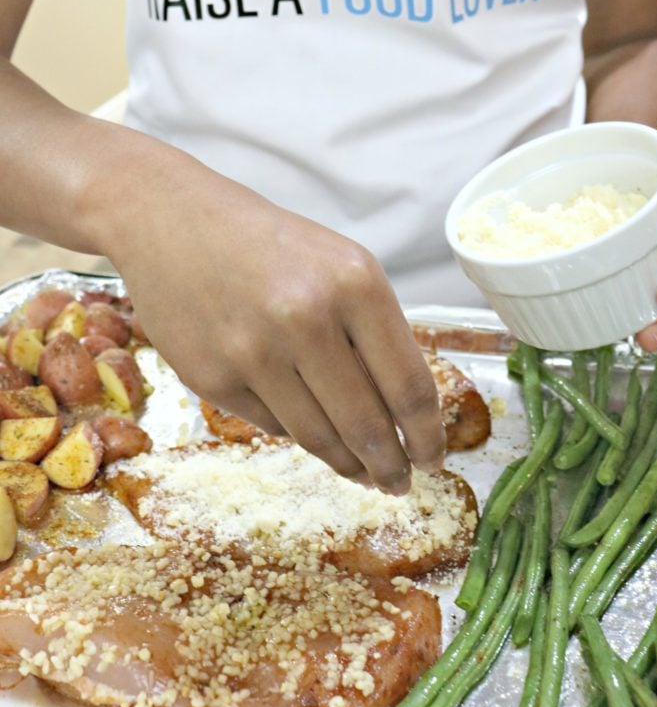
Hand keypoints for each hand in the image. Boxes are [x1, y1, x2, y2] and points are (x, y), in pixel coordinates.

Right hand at [103, 154, 445, 493]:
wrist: (173, 223)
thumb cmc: (270, 244)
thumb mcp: (341, 266)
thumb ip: (375, 333)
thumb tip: (405, 415)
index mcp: (354, 284)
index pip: (408, 385)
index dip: (426, 435)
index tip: (432, 458)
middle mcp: (306, 319)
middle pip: (367, 425)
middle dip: (391, 466)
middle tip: (401, 483)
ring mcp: (253, 353)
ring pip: (319, 438)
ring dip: (349, 465)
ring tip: (365, 472)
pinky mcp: (211, 380)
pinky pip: (273, 426)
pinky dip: (298, 432)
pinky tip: (309, 427)